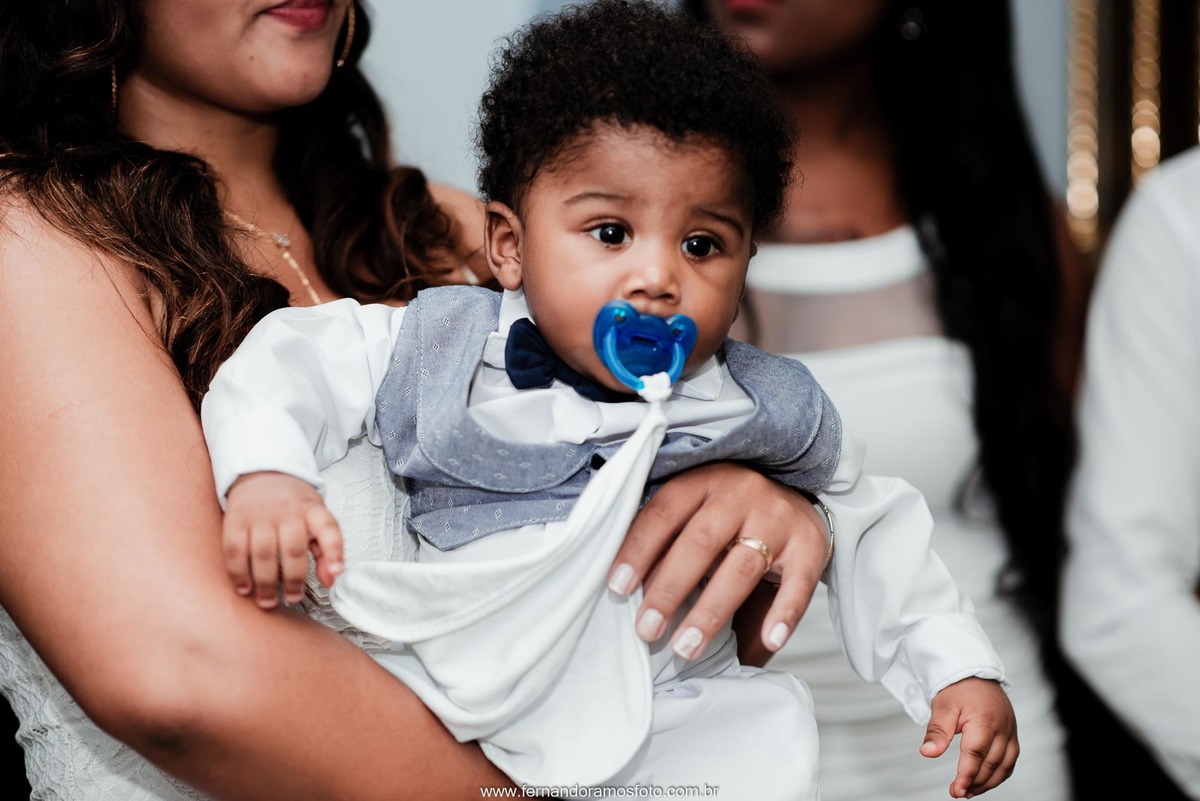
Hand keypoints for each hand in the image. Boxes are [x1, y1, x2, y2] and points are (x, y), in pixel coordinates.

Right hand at [224, 471, 344, 608]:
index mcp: (312, 510)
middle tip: (292, 598)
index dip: (334, 551)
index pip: (328, 527)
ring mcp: (259, 514)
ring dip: (265, 582)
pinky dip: (238, 573)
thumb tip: (331, 579)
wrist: (262, 472)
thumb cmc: (294, 504)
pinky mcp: (235, 519)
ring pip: (262, 553)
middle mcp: (287, 511)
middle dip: (293, 580)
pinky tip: (244, 588)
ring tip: (268, 601)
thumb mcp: (316, 518)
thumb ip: (327, 549)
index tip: (337, 572)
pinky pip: (234, 550)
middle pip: (292, 549)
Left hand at [606, 462, 829, 660]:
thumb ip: (665, 540)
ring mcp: (778, 519)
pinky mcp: (810, 545)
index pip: (664, 513)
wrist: (794, 494)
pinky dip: (785, 613)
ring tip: (686, 647)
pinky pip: (800, 583)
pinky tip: (768, 640)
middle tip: (647, 629)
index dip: (639, 549)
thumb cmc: (728, 511)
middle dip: (669, 589)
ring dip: (711, 612)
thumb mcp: (694, 510)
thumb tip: (626, 587)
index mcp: (704, 481)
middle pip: (700, 543)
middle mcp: (741, 494)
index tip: (617, 587)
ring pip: (742, 568)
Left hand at [921, 677, 1018, 797]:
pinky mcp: (1012, 735)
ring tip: (969, 791)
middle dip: (975, 782)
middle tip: (958, 792)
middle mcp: (1002, 728)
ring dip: (988, 782)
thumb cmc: (959, 689)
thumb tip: (928, 753)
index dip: (966, 775)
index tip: (956, 790)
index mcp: (984, 721)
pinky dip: (999, 774)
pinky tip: (985, 781)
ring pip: (1004, 766)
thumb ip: (937, 731)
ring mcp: (1010, 732)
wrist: (976, 674)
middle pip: (991, 764)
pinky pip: (1010, 760)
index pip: (976, 755)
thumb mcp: (943, 706)